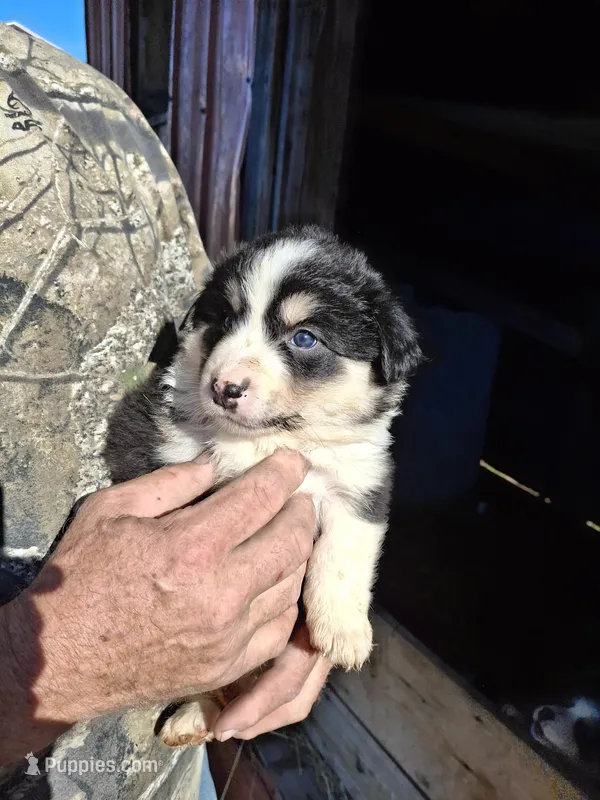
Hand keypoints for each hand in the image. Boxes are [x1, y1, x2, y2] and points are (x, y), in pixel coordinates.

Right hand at [0, 451, 314, 764]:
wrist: (58, 661)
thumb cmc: (79, 579)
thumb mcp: (110, 510)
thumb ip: (169, 483)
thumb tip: (213, 467)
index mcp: (190, 546)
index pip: (260, 498)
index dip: (285, 473)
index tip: (294, 461)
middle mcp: (220, 592)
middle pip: (292, 541)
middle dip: (302, 511)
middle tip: (296, 498)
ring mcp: (228, 636)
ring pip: (291, 584)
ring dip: (296, 554)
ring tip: (285, 536)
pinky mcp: (227, 667)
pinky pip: (279, 629)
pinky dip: (283, 600)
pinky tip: (272, 583)